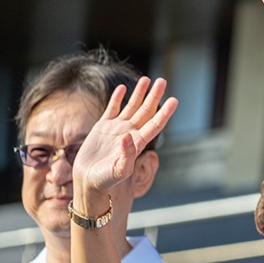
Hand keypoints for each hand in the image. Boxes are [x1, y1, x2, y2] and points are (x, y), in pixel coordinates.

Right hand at [73, 78, 176, 194]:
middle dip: (154, 96)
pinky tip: (123, 88)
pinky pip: (112, 109)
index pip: (155, 124)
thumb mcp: (119, 170)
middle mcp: (130, 133)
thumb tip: (128, 136)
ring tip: (147, 79)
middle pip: (146, 111)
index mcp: (138, 143)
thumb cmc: (106, 181)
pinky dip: (117, 98)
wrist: (88, 183)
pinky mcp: (102, 128)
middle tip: (163, 80)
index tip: (174, 100)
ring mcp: (116, 129)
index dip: (165, 113)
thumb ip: (126, 155)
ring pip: (131, 107)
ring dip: (139, 94)